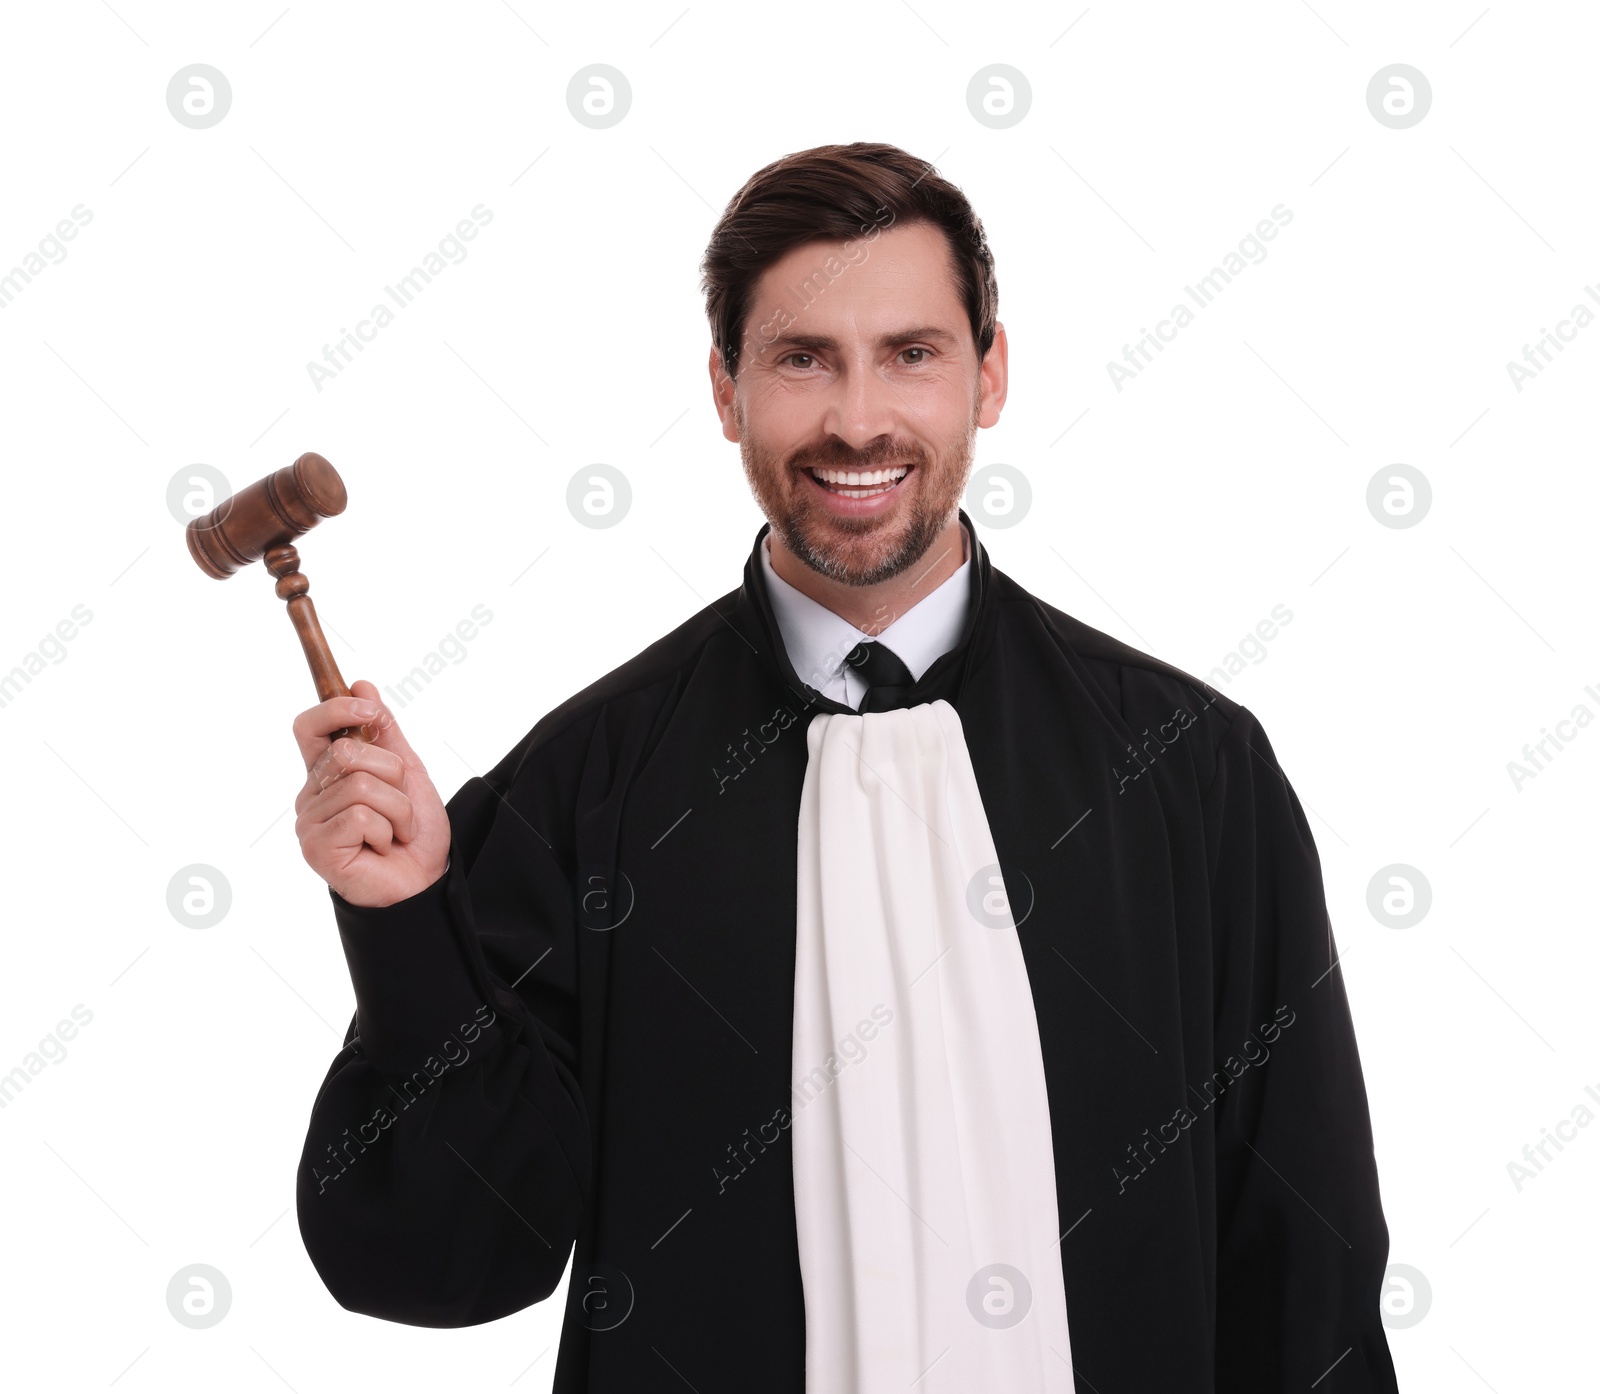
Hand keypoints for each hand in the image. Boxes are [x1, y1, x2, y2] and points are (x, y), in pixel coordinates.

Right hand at [292, 680, 450, 907]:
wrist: (424, 881)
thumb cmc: (412, 832)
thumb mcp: (407, 772)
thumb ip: (385, 731)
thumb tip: (362, 682)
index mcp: (326, 773)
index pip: (309, 727)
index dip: (335, 709)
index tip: (368, 707)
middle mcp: (311, 794)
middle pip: (348, 753)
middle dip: (392, 774)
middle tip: (400, 804)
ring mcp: (310, 821)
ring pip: (362, 786)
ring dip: (398, 809)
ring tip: (395, 831)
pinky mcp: (317, 847)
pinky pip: (361, 815)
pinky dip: (387, 830)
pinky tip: (382, 847)